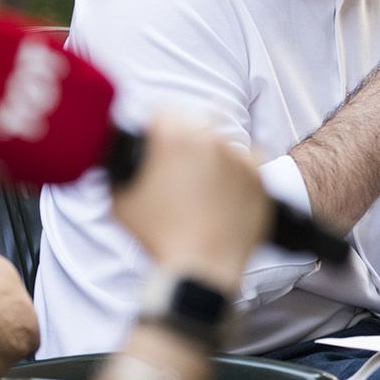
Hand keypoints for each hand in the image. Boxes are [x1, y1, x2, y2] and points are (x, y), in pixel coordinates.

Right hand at [112, 110, 272, 293]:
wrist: (201, 268)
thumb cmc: (158, 238)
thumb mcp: (121, 197)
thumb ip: (122, 166)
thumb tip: (124, 152)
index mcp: (172, 138)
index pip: (163, 112)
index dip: (158, 129)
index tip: (158, 144)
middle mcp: (208, 140)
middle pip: (194, 123)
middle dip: (185, 140)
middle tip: (178, 168)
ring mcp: (237, 157)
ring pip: (222, 140)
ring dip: (212, 153)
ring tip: (202, 184)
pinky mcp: (258, 175)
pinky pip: (249, 158)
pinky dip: (238, 168)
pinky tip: (225, 188)